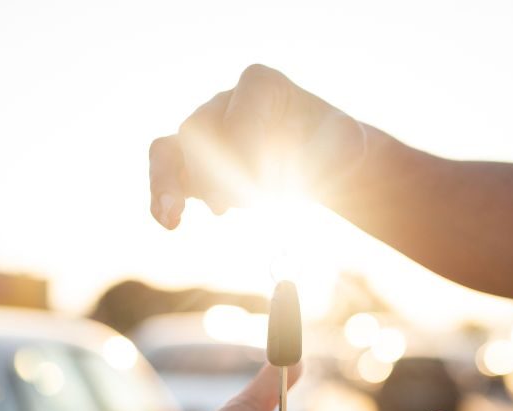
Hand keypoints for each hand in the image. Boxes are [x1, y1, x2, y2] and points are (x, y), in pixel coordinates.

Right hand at [149, 64, 365, 228]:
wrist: (315, 163)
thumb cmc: (332, 149)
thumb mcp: (349, 143)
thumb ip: (348, 141)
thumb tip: (350, 144)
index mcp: (262, 86)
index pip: (240, 112)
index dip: (247, 148)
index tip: (268, 184)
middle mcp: (224, 102)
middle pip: (202, 131)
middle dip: (219, 172)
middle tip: (250, 201)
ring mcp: (204, 132)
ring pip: (172, 150)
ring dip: (171, 185)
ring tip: (175, 216)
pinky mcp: (193, 163)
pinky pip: (165, 170)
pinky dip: (162, 197)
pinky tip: (169, 223)